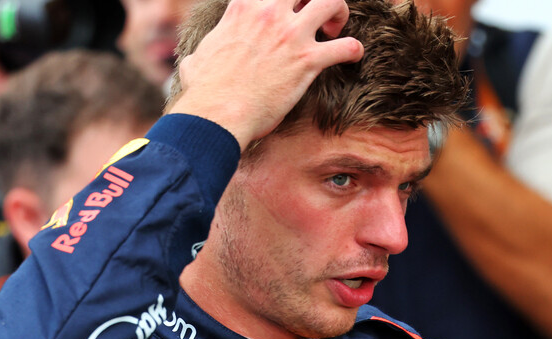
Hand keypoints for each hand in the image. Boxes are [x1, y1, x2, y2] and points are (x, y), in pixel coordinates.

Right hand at [167, 0, 363, 148]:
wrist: (217, 113)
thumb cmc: (204, 91)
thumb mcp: (199, 57)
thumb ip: (208, 49)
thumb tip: (197, 62)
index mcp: (243, 7)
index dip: (280, 0)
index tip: (285, 12)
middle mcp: (269, 13)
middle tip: (314, 19)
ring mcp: (291, 34)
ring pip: (331, 0)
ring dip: (339, 13)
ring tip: (333, 32)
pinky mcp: (308, 61)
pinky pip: (347, 46)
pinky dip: (354, 50)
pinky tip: (352, 58)